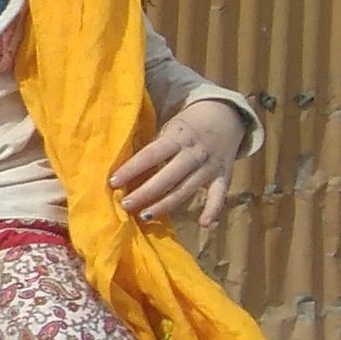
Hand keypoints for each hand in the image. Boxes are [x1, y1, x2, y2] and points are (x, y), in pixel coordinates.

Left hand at [113, 98, 246, 222]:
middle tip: (125, 204)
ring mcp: (209, 166)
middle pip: (167, 177)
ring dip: (166, 205)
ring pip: (186, 189)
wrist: (227, 113)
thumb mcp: (169, 128)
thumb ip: (154, 147)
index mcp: (177, 137)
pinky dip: (214, 209)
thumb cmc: (188, 124)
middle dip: (146, 192)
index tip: (113, 181)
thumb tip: (126, 168)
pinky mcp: (224, 175)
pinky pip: (219, 194)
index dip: (132, 168)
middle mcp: (193, 153)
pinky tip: (205, 225)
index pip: (151, 154)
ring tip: (145, 216)